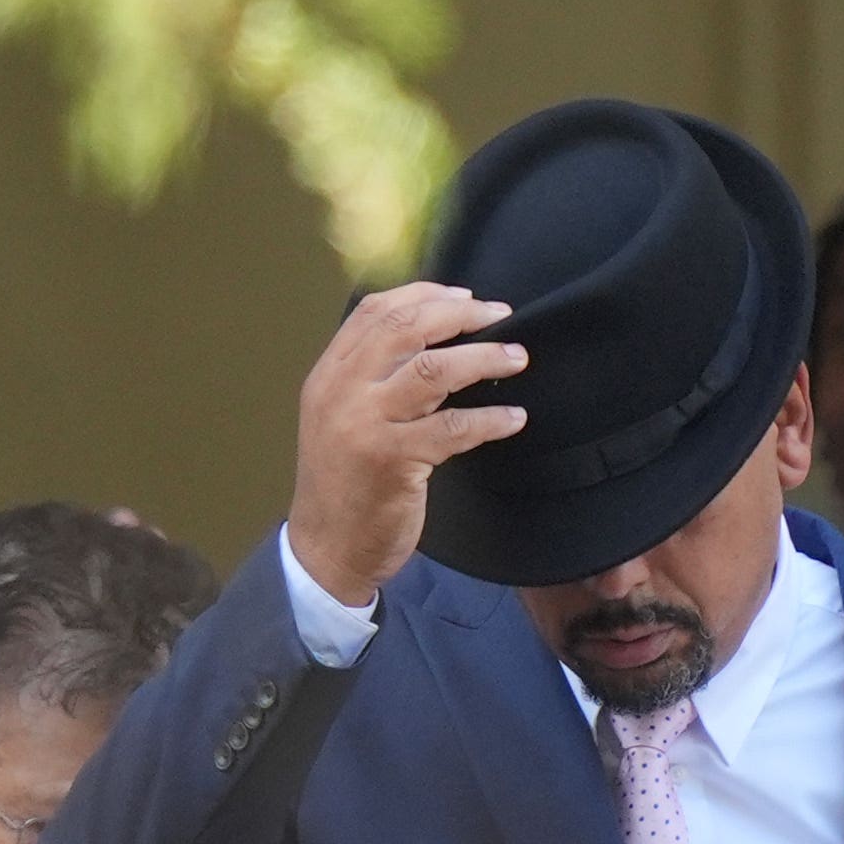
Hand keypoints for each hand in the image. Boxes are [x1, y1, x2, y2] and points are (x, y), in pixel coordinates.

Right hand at [288, 284, 528, 606]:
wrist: (327, 549)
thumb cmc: (344, 484)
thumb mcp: (342, 419)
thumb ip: (372, 379)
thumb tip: (434, 340)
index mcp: (329, 375)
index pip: (374, 311)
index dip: (424, 295)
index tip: (465, 296)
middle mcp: (342, 392)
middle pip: (407, 329)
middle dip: (461, 315)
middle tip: (500, 316)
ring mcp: (365, 425)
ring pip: (433, 371)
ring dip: (483, 358)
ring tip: (516, 358)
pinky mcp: (393, 461)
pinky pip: (453, 428)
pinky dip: (489, 419)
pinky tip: (513, 418)